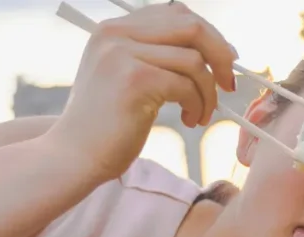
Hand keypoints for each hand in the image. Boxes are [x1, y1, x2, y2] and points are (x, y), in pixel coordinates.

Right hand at [43, 1, 237, 182]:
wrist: (75, 156)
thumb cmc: (108, 125)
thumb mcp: (127, 78)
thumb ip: (156, 56)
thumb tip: (214, 50)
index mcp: (113, 29)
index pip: (176, 13)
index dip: (209, 36)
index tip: (224, 62)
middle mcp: (115, 34)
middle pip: (191, 27)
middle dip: (220, 56)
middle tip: (228, 85)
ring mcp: (122, 54)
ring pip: (194, 61)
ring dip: (208, 93)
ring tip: (200, 115)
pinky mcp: (134, 80)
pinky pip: (187, 85)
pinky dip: (198, 105)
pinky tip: (189, 121)